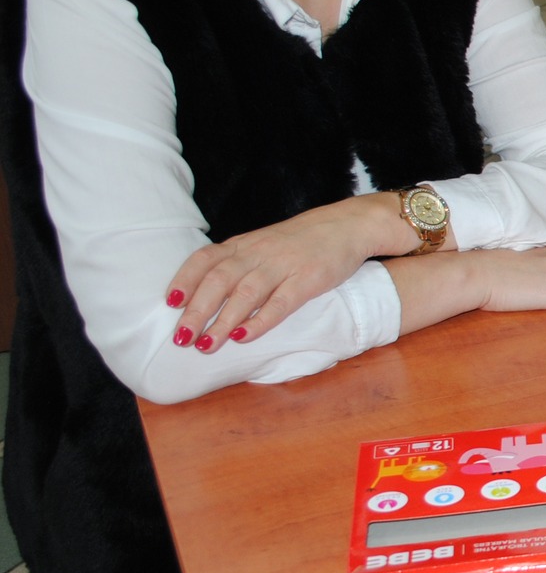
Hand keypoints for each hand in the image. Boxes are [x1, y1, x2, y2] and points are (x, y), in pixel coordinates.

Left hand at [167, 193, 410, 351]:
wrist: (347, 226)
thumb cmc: (301, 241)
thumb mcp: (263, 245)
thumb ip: (238, 263)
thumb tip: (206, 294)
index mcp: (243, 245)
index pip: (205, 259)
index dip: (185, 279)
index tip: (171, 303)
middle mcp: (258, 253)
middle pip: (218, 281)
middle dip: (196, 311)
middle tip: (181, 338)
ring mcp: (283, 266)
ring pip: (244, 294)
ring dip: (222, 322)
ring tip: (206, 346)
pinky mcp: (308, 280)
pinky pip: (279, 303)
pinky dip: (259, 321)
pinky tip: (244, 337)